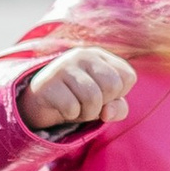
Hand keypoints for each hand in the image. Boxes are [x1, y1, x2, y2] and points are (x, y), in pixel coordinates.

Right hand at [19, 44, 136, 132]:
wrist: (41, 103)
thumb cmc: (78, 99)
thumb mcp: (104, 104)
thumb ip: (118, 108)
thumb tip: (108, 112)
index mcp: (100, 56)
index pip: (128, 77)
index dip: (118, 95)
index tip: (102, 95)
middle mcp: (83, 55)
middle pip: (112, 85)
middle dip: (103, 104)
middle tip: (88, 104)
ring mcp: (64, 66)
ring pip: (92, 98)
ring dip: (87, 113)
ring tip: (77, 108)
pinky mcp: (48, 82)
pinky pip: (71, 108)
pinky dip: (70, 115)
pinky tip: (62, 108)